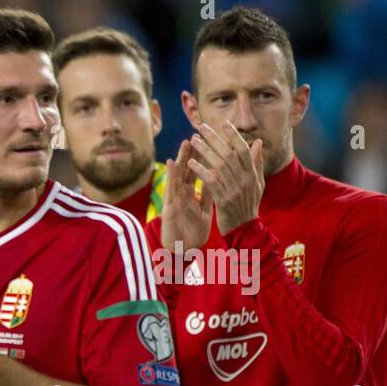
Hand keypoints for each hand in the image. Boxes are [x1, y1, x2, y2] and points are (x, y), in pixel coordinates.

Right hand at [160, 138, 213, 252]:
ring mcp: (174, 199)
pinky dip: (171, 176)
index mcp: (191, 194)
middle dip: (194, 152)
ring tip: (186, 142)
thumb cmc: (191, 233)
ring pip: (179, 175)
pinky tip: (172, 163)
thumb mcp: (204, 210)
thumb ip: (209, 193)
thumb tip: (217, 178)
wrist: (182, 252)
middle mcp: (182, 194)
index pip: (199, 171)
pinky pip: (170, 190)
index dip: (205, 157)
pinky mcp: (169, 208)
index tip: (212, 141)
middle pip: (189, 169)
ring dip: (181, 158)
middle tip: (200, 134)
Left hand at [186, 121, 263, 233]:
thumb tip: (258, 142)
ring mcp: (235, 189)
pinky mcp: (224, 200)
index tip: (223, 123)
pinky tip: (191, 162)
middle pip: (229, 153)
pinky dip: (201, 170)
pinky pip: (211, 182)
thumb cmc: (249, 205)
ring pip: (219, 165)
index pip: (243, 149)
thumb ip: (256, 162)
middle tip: (201, 127)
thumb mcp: (257, 183)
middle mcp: (245, 179)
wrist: (245, 229)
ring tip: (193, 141)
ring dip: (205, 151)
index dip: (233, 135)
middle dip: (214, 138)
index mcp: (252, 173)